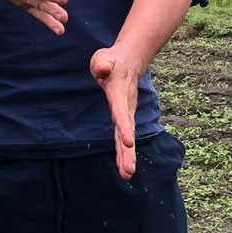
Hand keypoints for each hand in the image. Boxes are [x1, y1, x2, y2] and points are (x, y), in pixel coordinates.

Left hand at [89, 46, 142, 177]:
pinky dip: (124, 154)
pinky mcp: (123, 119)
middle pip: (127, 131)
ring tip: (127, 174)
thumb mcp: (104, 58)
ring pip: (127, 138)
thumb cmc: (112, 61)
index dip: (124, 126)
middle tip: (129, 169)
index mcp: (120, 94)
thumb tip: (102, 68)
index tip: (128, 142)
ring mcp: (126, 114)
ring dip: (127, 157)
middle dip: (128, 151)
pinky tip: (124, 169)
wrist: (129, 62)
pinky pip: (123, 139)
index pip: (121, 112)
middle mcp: (126, 108)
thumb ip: (103, 64)